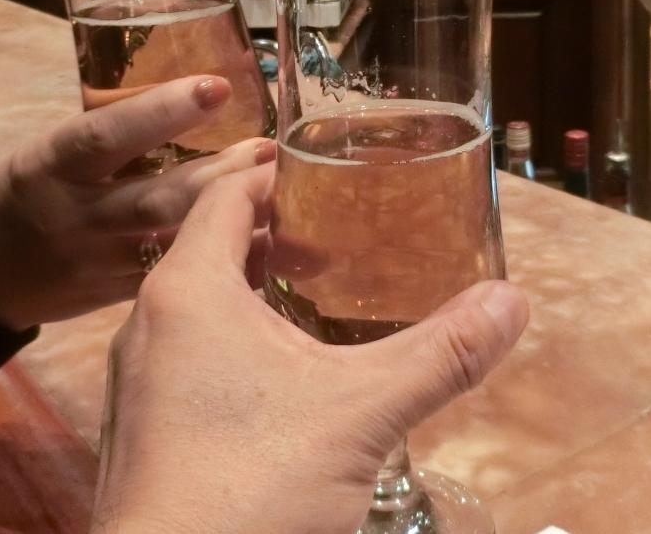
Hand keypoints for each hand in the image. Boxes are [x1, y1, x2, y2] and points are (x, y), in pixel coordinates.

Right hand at [0, 76, 273, 331]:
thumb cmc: (20, 194)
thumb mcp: (48, 153)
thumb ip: (112, 136)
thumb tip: (196, 99)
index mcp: (49, 166)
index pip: (106, 135)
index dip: (163, 112)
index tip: (218, 88)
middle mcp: (76, 216)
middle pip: (155, 198)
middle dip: (220, 176)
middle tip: (271, 151)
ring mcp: (98, 263)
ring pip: (173, 243)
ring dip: (233, 224)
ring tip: (281, 197)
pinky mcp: (117, 298)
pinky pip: (176, 277)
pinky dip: (222, 264)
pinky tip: (266, 247)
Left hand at [91, 165, 528, 533]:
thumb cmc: (252, 485)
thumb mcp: (361, 414)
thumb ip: (439, 355)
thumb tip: (512, 300)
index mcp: (188, 290)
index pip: (223, 196)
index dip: (270, 171)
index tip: (321, 165)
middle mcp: (149, 324)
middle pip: (209, 246)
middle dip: (271, 229)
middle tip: (335, 226)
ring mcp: (137, 383)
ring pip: (196, 306)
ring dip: (251, 287)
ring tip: (315, 291)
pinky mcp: (142, 433)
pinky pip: (187, 356)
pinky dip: (233, 339)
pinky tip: (283, 376)